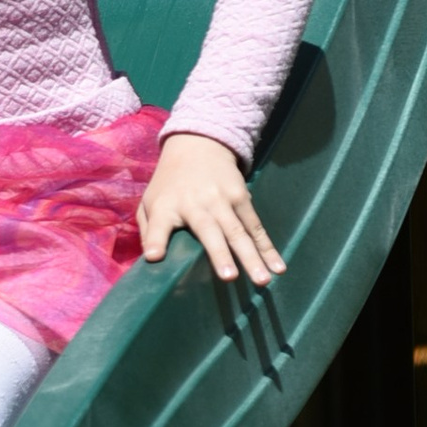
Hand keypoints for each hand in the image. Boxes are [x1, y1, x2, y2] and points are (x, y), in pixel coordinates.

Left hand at [138, 131, 282, 285]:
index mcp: (166, 206)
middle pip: (208, 230)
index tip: (155, 256)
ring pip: (238, 232)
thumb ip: (148, 230)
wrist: (197, 145)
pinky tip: (278, 266)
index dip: (156, 240)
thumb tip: (151, 261)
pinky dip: (268, 247)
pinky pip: (255, 227)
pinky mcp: (241, 197)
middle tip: (229, 278)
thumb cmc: (169, 184)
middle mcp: (195, 203)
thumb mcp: (149, 201)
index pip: (158, 224)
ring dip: (252, 256)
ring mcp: (221, 200)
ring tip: (262, 280)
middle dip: (220, 254)